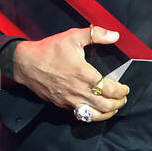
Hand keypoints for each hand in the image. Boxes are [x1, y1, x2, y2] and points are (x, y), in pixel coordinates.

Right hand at [11, 25, 129, 120]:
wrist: (25, 64)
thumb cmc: (49, 50)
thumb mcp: (72, 36)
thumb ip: (96, 34)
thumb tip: (115, 35)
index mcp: (84, 74)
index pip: (109, 89)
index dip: (121, 91)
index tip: (125, 88)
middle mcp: (78, 90)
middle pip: (105, 105)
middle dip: (118, 103)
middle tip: (123, 98)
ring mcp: (70, 100)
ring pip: (94, 115)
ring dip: (108, 113)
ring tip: (114, 107)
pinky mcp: (62, 105)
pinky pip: (81, 116)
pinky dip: (93, 116)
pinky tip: (96, 111)